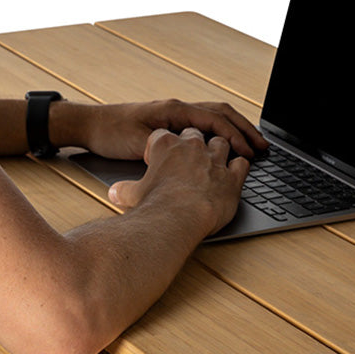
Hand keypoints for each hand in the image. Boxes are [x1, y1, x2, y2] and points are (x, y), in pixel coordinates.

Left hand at [72, 98, 267, 159]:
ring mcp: (175, 116)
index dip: (235, 136)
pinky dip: (220, 134)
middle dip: (244, 130)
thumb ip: (159, 148)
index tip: (249, 152)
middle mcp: (178, 109)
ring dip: (235, 131)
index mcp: (174, 110)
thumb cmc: (111, 132)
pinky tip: (225, 148)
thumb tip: (181, 156)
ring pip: (215, 118)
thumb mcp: (135, 143)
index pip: (215, 119)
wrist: (93, 125)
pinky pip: (204, 126)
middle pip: (222, 114)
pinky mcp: (171, 125)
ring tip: (251, 147)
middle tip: (263, 147)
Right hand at [108, 127, 249, 234]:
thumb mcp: (131, 196)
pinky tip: (236, 170)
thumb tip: (114, 193)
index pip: (162, 136)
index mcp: (165, 146)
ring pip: (221, 142)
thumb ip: (123, 190)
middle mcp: (192, 147)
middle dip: (193, 143)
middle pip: (195, 134)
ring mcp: (214, 159)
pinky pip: (241, 163)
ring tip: (216, 159)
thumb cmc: (154, 206)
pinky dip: (240, 164)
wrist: (178, 219)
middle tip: (189, 157)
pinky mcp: (232, 177)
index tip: (158, 157)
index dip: (160, 145)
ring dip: (219, 148)